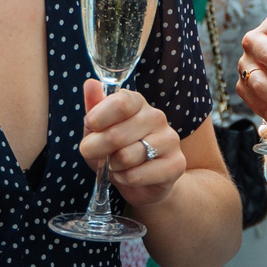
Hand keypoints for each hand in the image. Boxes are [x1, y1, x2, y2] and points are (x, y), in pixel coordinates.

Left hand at [80, 81, 185, 206]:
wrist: (142, 183)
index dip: (100, 116)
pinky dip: (125, 179)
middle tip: (96, 154)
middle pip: (117, 134)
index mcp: (137, 103)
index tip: (90, 126)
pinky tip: (129, 176)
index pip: (121, 102)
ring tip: (117, 165)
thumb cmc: (116, 152)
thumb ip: (94, 108)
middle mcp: (157, 117)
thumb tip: (90, 83)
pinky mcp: (176, 164)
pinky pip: (138, 175)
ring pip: (126, 157)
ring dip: (113, 166)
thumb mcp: (98, 131)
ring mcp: (170, 140)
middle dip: (96, 149)